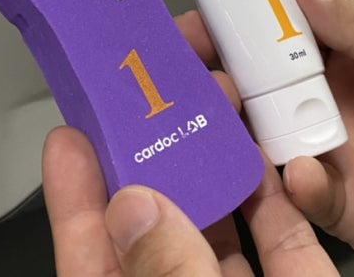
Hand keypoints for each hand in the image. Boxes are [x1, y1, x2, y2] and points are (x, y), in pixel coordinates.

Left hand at [42, 128, 337, 275]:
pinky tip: (265, 155)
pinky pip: (285, 244)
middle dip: (155, 156)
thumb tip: (134, 208)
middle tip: (152, 95)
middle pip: (157, 226)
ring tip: (212, 105)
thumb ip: (163, 276)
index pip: (91, 257)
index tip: (68, 138)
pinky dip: (276, 199)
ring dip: (216, 165)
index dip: (74, 197)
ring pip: (219, 228)